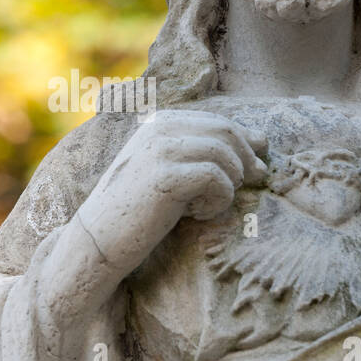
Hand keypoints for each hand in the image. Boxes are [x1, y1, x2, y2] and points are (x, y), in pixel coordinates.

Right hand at [75, 109, 268, 276]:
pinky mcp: (166, 176)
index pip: (219, 122)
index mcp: (160, 121)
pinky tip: (197, 214)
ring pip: (224, 155)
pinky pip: (217, 179)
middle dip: (247, 159)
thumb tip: (263, 141)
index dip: (246, 141)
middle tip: (255, 181)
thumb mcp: (168, 170)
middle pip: (226, 132)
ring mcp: (161, 150)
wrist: (98, 239)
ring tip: (210, 204)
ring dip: (229, 183)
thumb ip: (204, 152)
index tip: (258, 164)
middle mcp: (160, 128)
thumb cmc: (137, 209)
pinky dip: (217, 200)